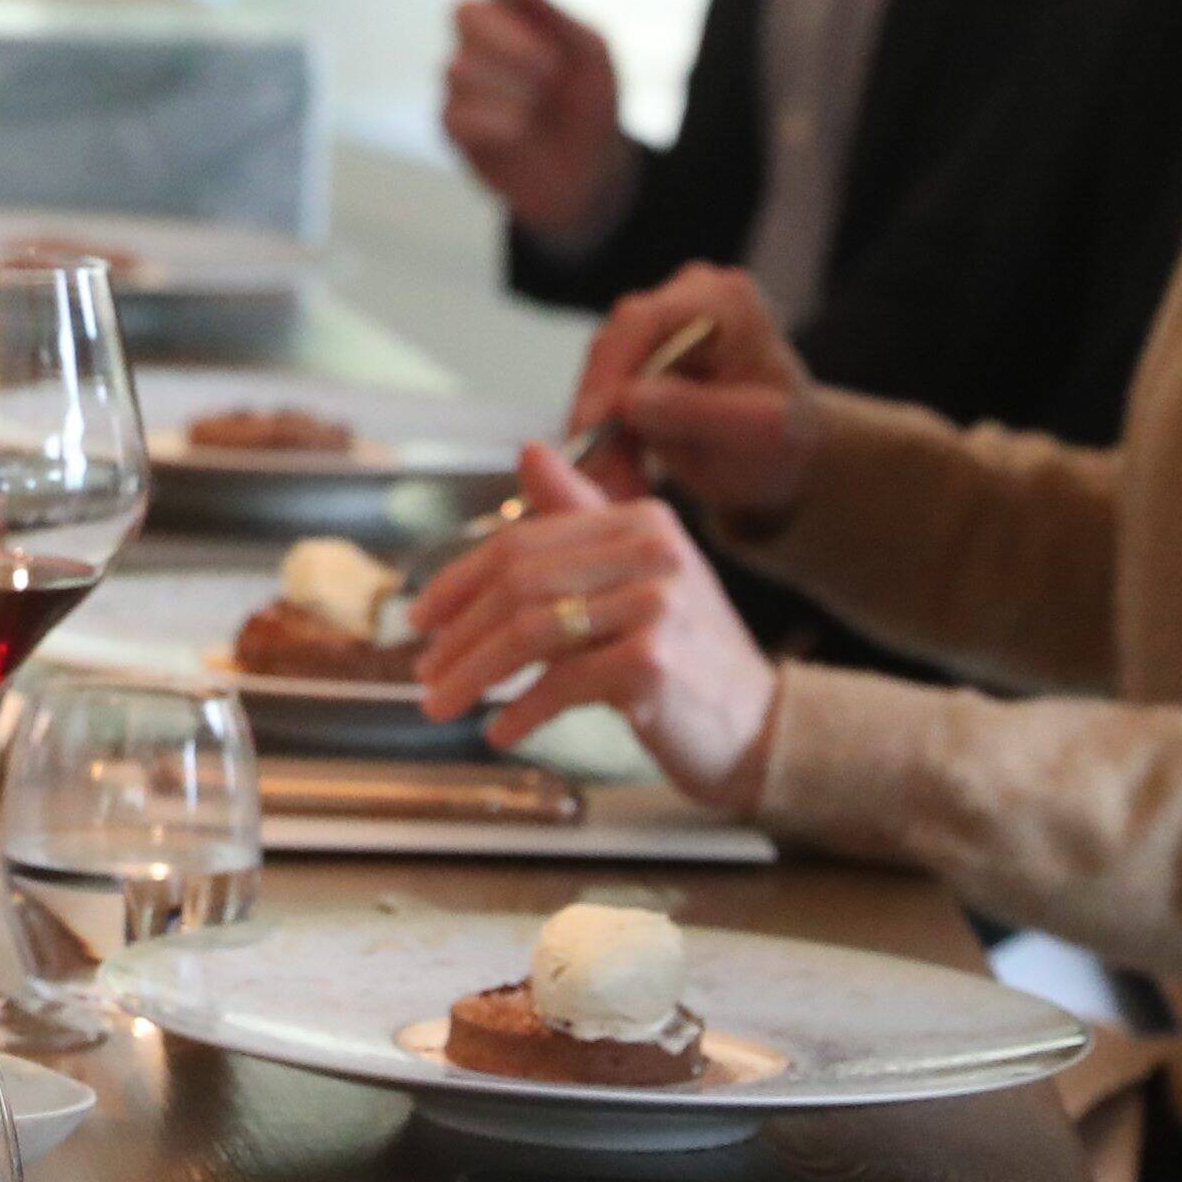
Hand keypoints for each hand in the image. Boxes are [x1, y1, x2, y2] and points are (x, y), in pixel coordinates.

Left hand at [411, 447, 785, 806]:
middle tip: (424, 671)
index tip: (420, 617)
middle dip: (459, 633)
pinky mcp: (654, 664)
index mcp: (642, 521)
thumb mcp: (637, 574)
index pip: (523, 540)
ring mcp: (656, 606)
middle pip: (519, 584)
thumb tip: (528, 451)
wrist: (761, 726)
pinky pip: (561, 683)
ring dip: (473, 674)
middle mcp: (653, 552)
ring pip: (530, 632)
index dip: (459, 580)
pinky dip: (520, 711)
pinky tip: (500, 730)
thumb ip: (581, 516)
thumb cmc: (689, 656)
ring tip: (441, 703)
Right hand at [443, 0, 632, 239]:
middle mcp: (484, 39)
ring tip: (540, 108)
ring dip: (512, 90)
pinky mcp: (452, 123)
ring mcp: (463, 81)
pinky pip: (456, 111)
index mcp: (521, 12)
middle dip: (510, 42)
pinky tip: (520, 132)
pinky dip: (498, 122)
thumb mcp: (589, 52)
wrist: (591, 174)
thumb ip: (549, 7)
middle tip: (551, 70)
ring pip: (458, 66)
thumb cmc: (592, 105)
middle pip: (463, 11)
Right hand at [573, 265, 816, 521]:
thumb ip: (698, 411)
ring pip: (600, 377)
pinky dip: (605, 443)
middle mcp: (684, 298)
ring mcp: (655, 326)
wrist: (781, 461)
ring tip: (619, 491)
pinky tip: (620, 480)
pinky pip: (602, 397)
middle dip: (600, 419)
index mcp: (724, 300)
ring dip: (600, 440)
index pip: (644, 321)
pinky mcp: (634, 359)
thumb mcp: (760, 433)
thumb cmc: (784, 443)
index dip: (610, 373)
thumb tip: (625, 400)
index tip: (590, 430)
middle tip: (602, 480)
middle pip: (613, 346)